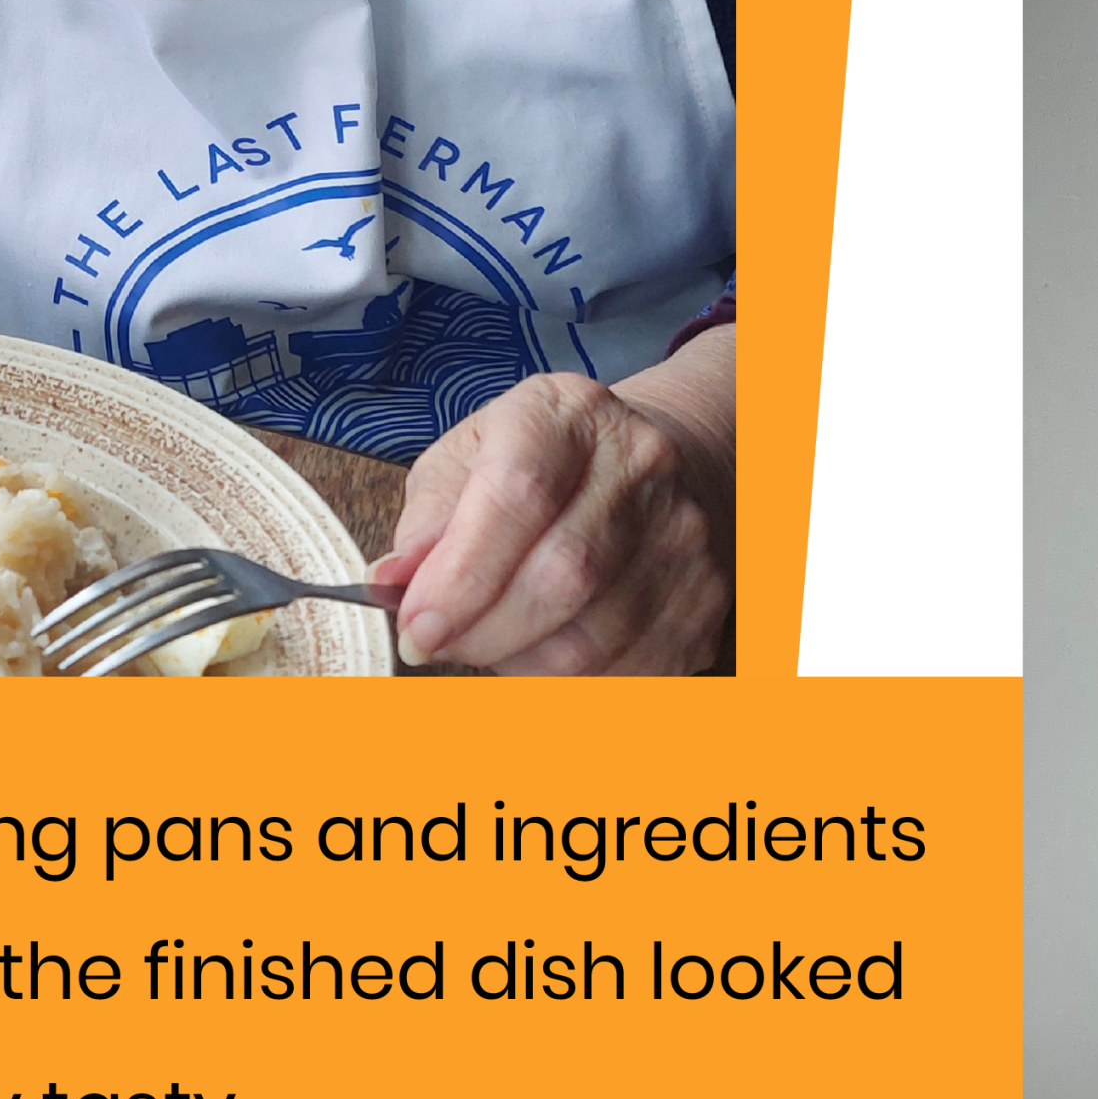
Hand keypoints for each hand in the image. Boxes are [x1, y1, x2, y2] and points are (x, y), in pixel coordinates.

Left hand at [370, 330, 731, 674]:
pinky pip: (625, 674)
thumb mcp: (469, 460)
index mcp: (569, 415)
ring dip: (518, 663)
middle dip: (481, 632)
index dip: (461, 576)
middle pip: (560, 578)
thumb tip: (392, 583)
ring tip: (491, 640)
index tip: (416, 627)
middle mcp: (641, 467)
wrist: (652, 467)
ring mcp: (684, 537)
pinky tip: (542, 651)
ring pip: (591, 641)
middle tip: (437, 644)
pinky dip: (567, 683)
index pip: (517, 496)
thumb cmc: (542, 468)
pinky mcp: (705, 600)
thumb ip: (427, 519)